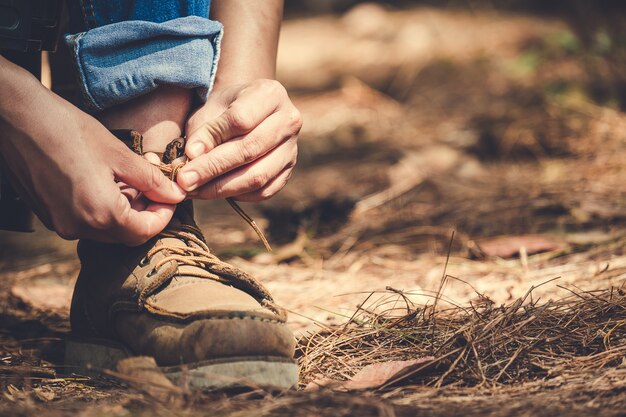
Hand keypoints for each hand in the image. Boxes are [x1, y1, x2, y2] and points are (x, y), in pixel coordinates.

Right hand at [0, 58, 185, 244]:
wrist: (17, 118)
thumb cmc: (68, 130)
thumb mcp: (118, 154)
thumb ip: (150, 180)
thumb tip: (175, 195)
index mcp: (100, 213)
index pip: (144, 232)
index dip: (163, 216)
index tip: (171, 198)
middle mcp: (79, 227)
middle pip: (126, 235)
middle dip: (145, 215)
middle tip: (154, 190)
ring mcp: (61, 224)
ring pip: (106, 231)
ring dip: (125, 213)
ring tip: (130, 183)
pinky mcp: (49, 215)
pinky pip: (86, 222)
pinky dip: (103, 210)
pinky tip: (107, 184)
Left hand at [177, 79, 301, 201]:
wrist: (248, 114)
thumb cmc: (226, 109)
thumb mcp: (211, 110)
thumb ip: (202, 131)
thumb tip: (192, 157)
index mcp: (271, 94)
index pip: (240, 120)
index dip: (212, 139)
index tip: (187, 154)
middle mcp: (289, 121)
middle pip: (250, 150)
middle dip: (212, 168)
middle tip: (184, 181)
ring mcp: (292, 149)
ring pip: (257, 176)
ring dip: (221, 188)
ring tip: (194, 189)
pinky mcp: (288, 172)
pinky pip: (263, 191)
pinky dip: (237, 195)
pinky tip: (215, 191)